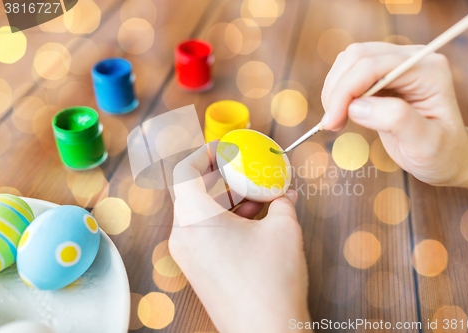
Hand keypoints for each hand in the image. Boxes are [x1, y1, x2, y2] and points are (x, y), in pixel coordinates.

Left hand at [169, 142, 311, 332]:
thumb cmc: (272, 283)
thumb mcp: (284, 229)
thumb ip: (282, 200)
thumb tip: (285, 191)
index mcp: (195, 220)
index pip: (184, 170)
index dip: (204, 152)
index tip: (227, 148)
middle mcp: (183, 236)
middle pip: (192, 189)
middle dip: (223, 176)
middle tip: (248, 170)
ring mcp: (187, 255)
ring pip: (200, 211)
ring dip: (227, 198)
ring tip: (259, 196)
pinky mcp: (197, 268)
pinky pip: (204, 231)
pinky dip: (225, 219)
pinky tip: (255, 219)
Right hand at [321, 42, 467, 186]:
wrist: (446, 155)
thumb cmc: (441, 153)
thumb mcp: (426, 144)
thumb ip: (396, 120)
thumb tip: (356, 106)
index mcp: (428, 70)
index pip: (374, 65)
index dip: (346, 90)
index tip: (332, 122)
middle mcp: (412, 59)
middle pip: (358, 56)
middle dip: (337, 90)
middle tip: (331, 124)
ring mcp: (396, 64)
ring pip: (349, 61)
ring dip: (334, 90)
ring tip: (336, 121)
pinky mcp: (383, 74)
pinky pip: (350, 71)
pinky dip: (338, 91)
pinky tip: (342, 113)